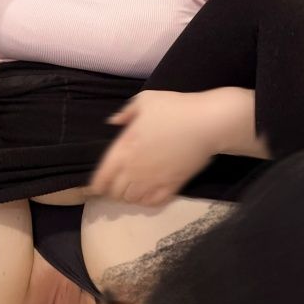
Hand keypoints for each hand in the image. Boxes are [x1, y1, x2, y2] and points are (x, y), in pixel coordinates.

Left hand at [86, 89, 219, 207]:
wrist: (207, 123)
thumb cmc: (175, 108)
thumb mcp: (146, 100)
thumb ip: (126, 112)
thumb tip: (113, 121)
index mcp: (125, 147)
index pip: (102, 175)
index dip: (97, 185)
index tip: (96, 187)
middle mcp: (135, 168)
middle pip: (116, 192)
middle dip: (113, 192)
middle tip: (116, 187)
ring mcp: (153, 179)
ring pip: (133, 199)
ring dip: (130, 197)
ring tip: (132, 191)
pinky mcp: (172, 186)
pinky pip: (153, 203)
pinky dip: (147, 202)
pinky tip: (148, 195)